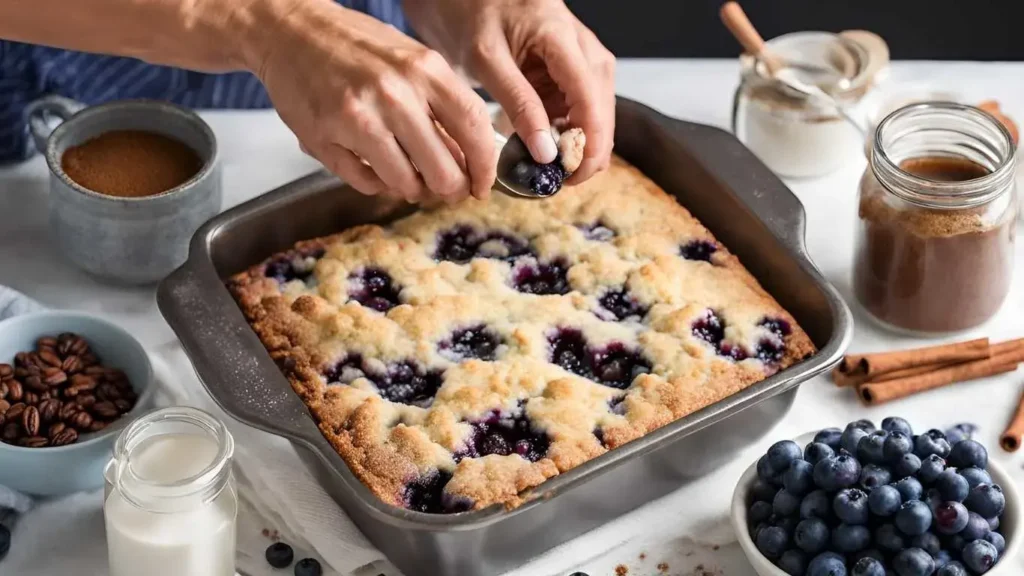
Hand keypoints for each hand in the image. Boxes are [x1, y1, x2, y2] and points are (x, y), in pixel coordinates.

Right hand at [252, 2, 495, 201]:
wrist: (291, 30)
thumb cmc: (356, 47)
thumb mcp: (412, 62)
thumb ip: (442, 106)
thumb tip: (468, 159)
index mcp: (425, 69)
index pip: (474, 128)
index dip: (485, 167)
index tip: (482, 184)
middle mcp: (395, 93)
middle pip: (443, 170)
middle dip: (449, 190)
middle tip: (446, 191)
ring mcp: (358, 117)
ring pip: (404, 183)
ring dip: (411, 190)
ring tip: (408, 178)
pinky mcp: (325, 138)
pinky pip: (366, 183)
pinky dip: (376, 184)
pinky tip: (374, 166)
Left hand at [406, 0, 615, 183]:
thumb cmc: (474, 12)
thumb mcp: (486, 59)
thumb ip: (519, 104)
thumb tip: (546, 152)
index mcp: (563, 39)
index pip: (592, 102)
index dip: (588, 146)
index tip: (570, 178)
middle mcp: (585, 50)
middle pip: (603, 112)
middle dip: (584, 152)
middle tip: (551, 182)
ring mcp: (584, 60)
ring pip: (597, 115)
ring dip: (576, 145)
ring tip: (543, 168)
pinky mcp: (574, 72)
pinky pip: (580, 110)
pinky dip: (565, 132)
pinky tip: (542, 147)